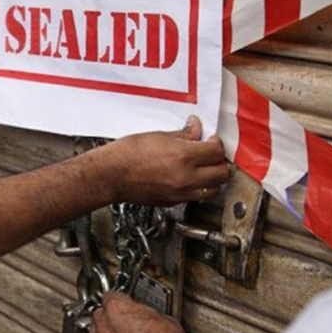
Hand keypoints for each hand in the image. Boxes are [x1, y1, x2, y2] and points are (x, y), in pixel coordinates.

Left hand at [87, 292, 191, 332]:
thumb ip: (147, 314)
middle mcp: (104, 323)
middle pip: (100, 314)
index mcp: (116, 306)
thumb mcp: (163, 318)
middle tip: (125, 322)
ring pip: (93, 332)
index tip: (128, 304)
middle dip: (111, 317)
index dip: (121, 300)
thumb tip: (150, 318)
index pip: (111, 296)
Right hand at [99, 116, 228, 205]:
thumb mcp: (158, 136)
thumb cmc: (126, 155)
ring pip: (213, 191)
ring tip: (203, 170)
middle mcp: (185, 178)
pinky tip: (187, 178)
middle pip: (221, 174)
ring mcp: (180, 193)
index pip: (217, 151)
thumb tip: (196, 130)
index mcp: (183, 157)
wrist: (110, 175)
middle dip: (219, 162)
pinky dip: (196, 188)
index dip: (216, 143)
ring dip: (212, 180)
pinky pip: (195, 197)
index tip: (210, 139)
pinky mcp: (172, 202)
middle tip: (210, 155)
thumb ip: (183, 135)